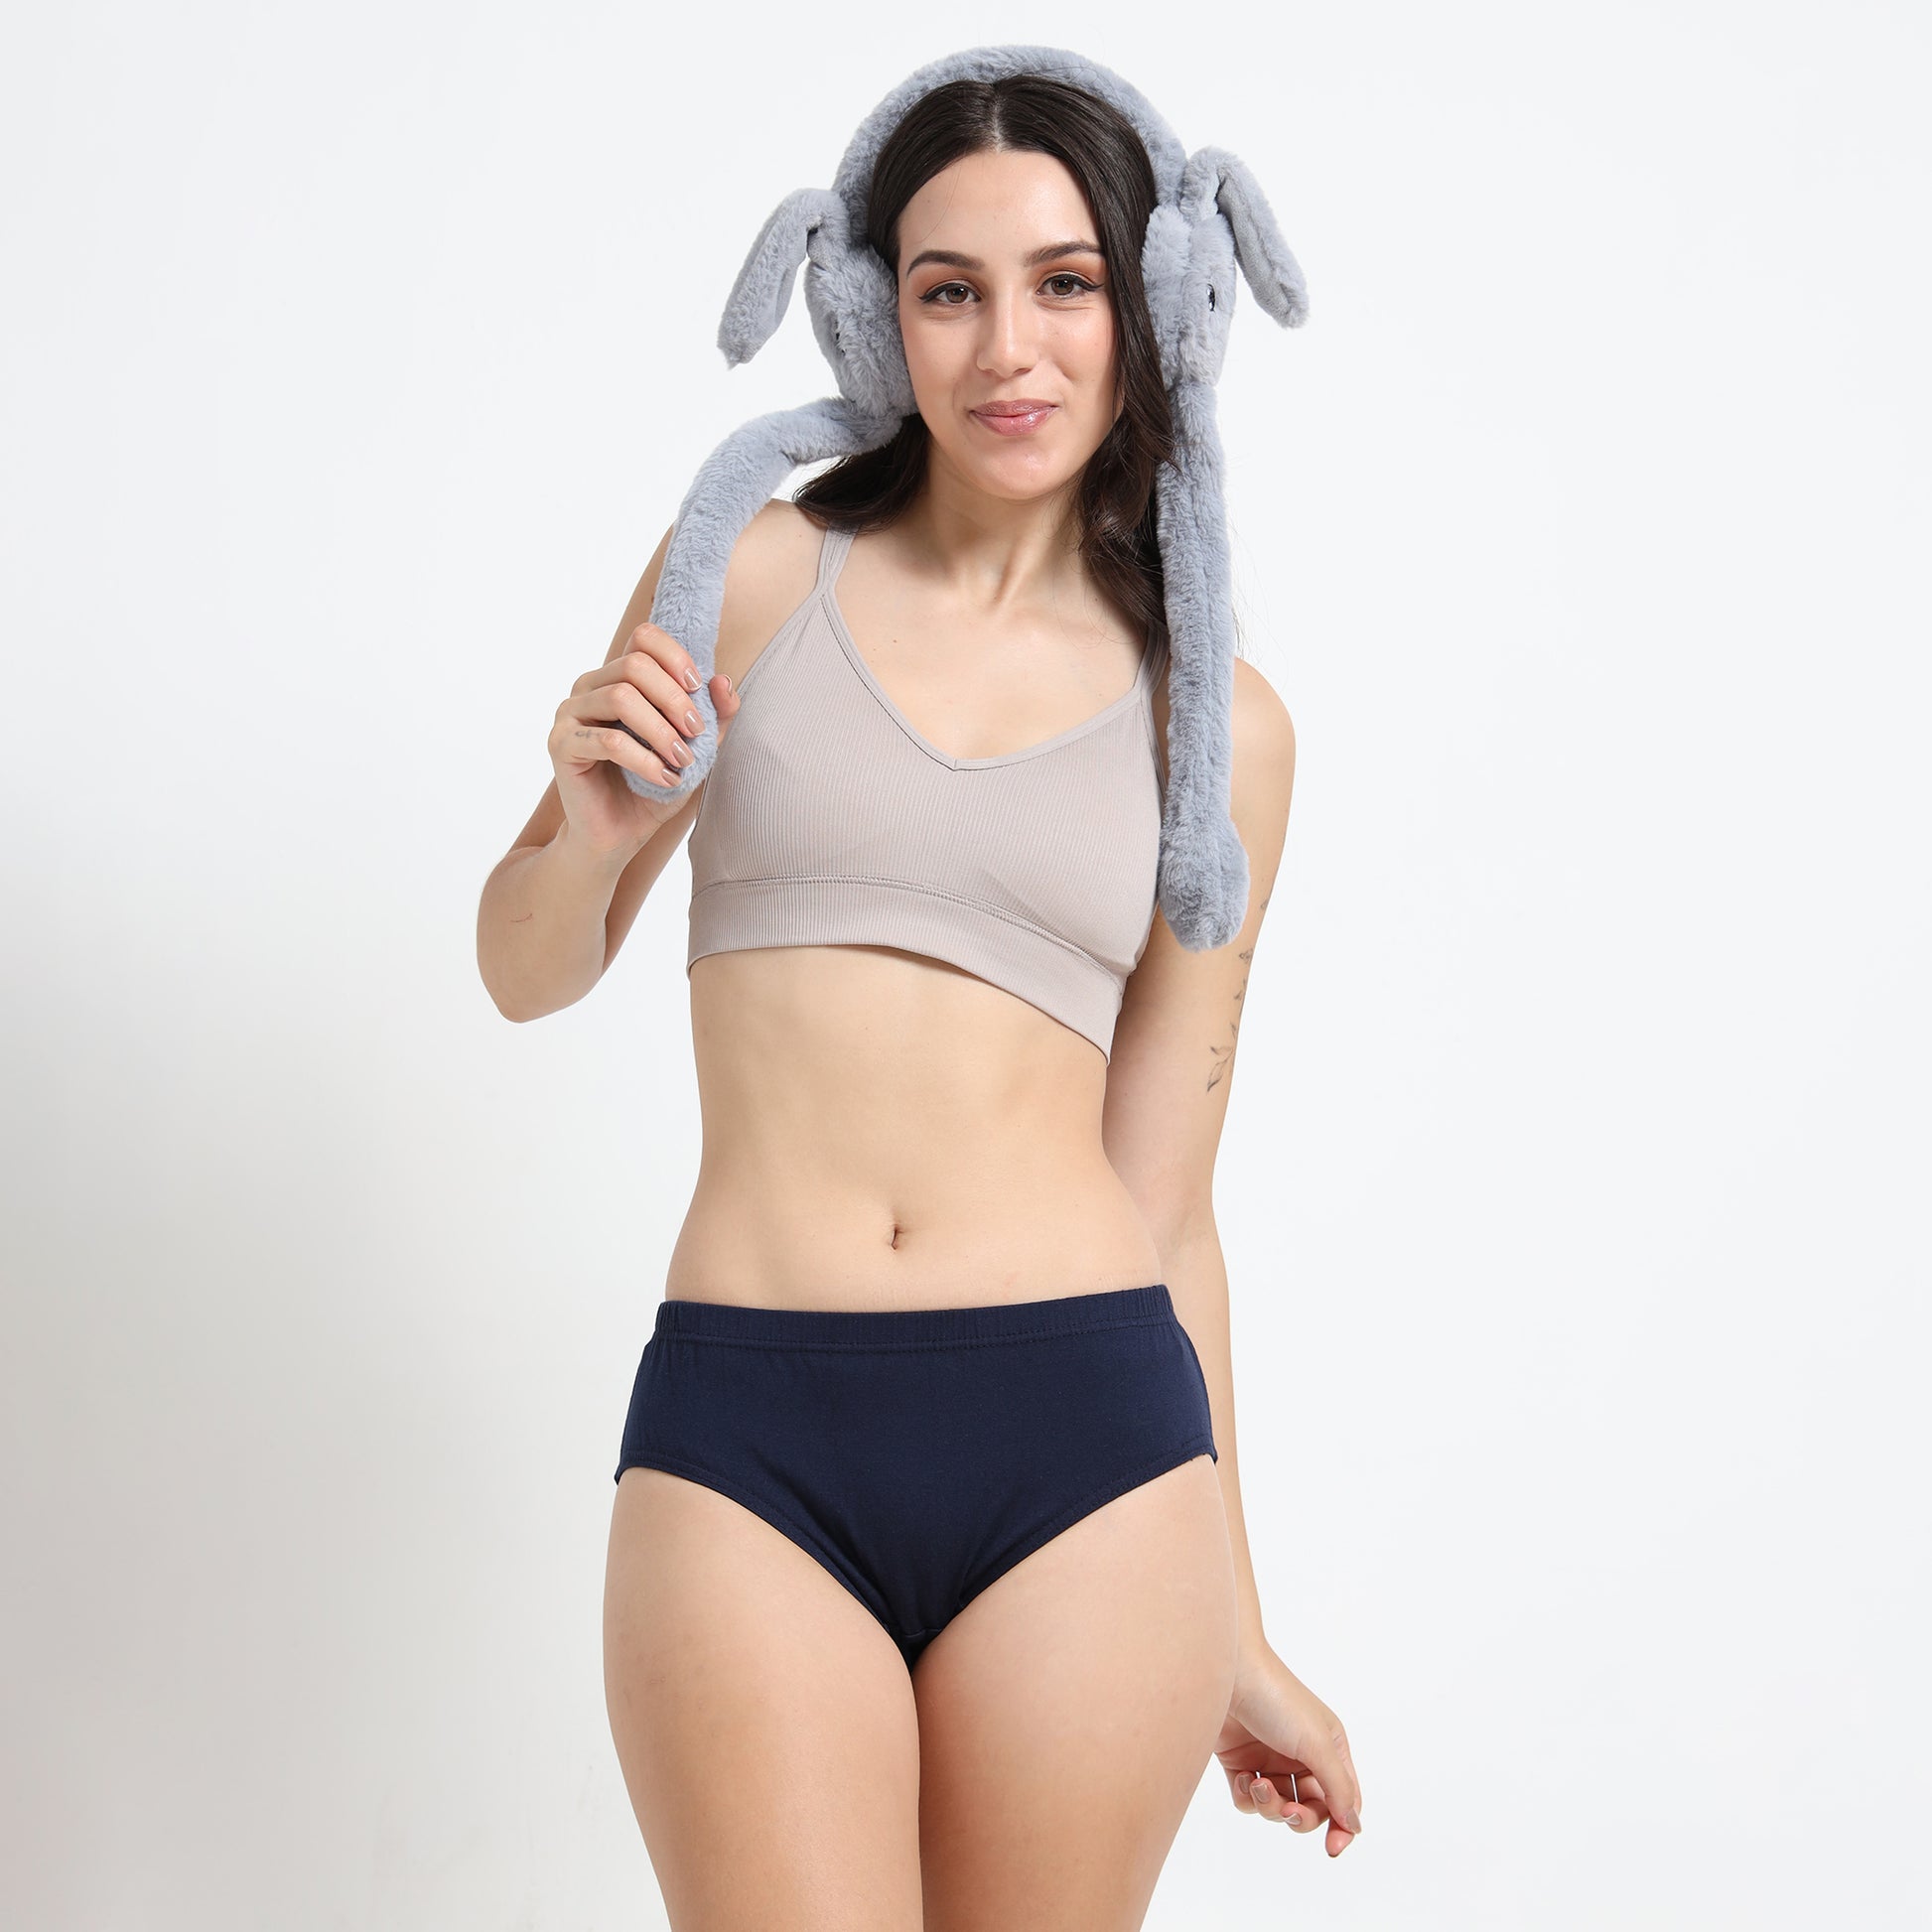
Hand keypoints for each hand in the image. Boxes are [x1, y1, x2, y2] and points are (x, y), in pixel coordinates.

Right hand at [547, 623, 740, 858]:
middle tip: (696, 734)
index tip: (698, 689)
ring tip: (682, 760)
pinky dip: (644, 760)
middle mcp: (589, 687)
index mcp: (618, 677)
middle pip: (635, 664)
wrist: (617, 836)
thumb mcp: (695, 751)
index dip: (675, 656)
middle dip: (675, 699)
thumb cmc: (652, 789)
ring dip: (661, 730)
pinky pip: (606, 741)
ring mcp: (570, 714)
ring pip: (620, 697)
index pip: (643, 637)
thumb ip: (714, 717)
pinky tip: (665, 779)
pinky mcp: (561, 745)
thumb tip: (723, 680)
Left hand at [1214, 1642, 1363, 1857]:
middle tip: (1289, 1812)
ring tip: (1259, 1785)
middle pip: (1311, 1809)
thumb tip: (1355, 1825)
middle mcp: (1302, 1756)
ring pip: (1278, 1808)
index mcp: (1329, 1747)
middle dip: (1300, 1817)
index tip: (1333, 1849)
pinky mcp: (1241, 1763)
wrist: (1226, 1673)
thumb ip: (1337, 1787)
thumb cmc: (1277, 1699)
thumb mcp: (1316, 1743)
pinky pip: (1249, 1801)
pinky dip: (1248, 1796)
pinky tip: (1243, 1777)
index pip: (1344, 1798)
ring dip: (1270, 1805)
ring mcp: (1270, 1760)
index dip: (1342, 1826)